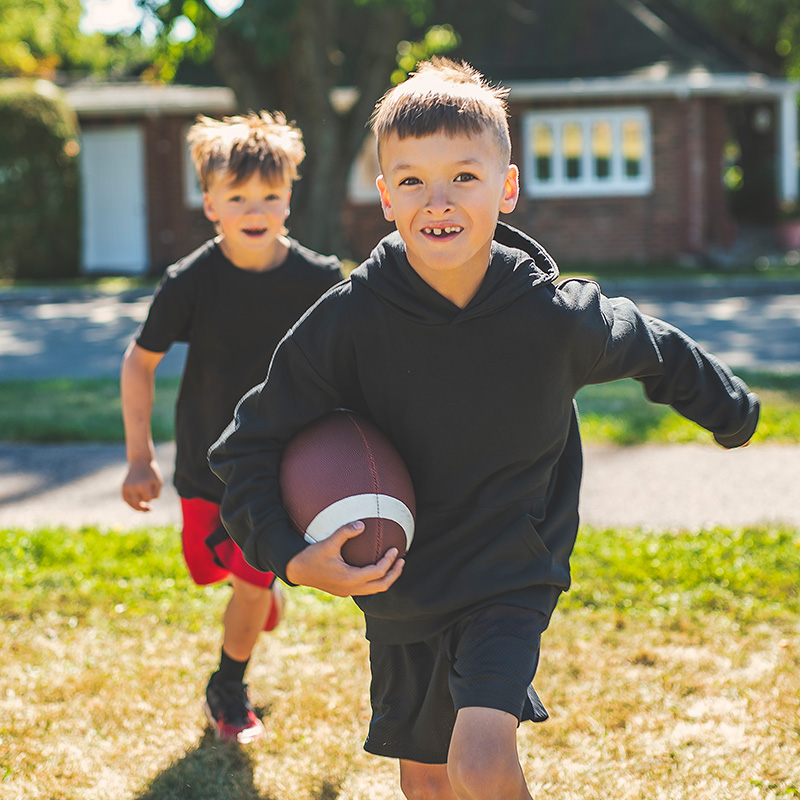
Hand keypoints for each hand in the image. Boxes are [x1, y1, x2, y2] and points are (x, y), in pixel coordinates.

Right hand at [122, 460, 163, 510]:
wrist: (140, 461)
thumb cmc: (151, 473)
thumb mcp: (158, 482)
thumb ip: (155, 495)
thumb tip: (144, 506)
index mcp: (143, 485)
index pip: (148, 499)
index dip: (151, 495)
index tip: (152, 487)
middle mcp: (133, 487)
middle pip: (138, 504)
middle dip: (144, 507)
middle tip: (149, 508)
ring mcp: (126, 487)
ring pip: (130, 503)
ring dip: (137, 507)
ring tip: (143, 506)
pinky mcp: (123, 487)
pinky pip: (125, 499)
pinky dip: (130, 502)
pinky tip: (136, 501)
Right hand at [285, 520, 404, 596]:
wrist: (296, 570)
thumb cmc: (311, 556)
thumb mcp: (328, 543)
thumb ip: (344, 532)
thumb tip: (362, 524)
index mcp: (349, 578)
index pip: (378, 572)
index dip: (389, 561)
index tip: (395, 549)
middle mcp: (351, 588)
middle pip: (381, 586)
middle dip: (394, 574)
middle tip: (402, 561)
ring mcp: (347, 592)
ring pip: (374, 590)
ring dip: (386, 578)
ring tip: (394, 565)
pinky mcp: (344, 591)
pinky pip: (366, 589)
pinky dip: (375, 580)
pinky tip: (375, 568)